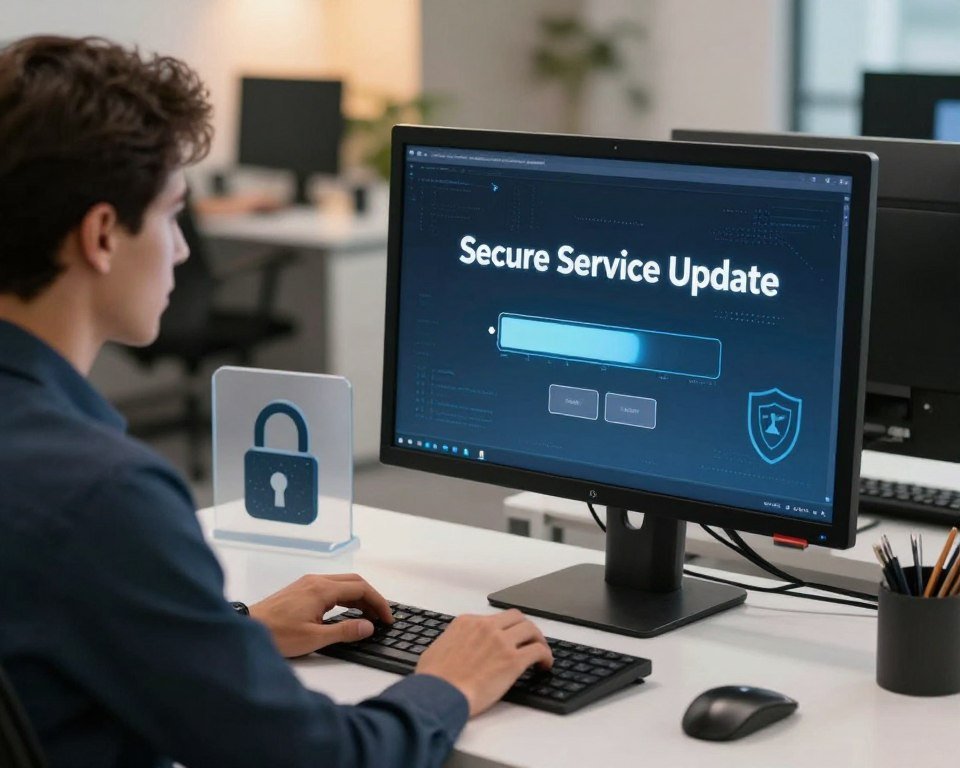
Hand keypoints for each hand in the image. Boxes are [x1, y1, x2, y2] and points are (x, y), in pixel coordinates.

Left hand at [248, 573, 392, 656]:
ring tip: (368, 616)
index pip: (361, 588)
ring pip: (342, 583)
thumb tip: (369, 626)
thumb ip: (345, 631)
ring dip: (359, 597)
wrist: (247, 628)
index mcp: (322, 589)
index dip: (378, 602)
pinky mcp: (300, 589)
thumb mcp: (314, 638)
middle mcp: (316, 581)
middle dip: (372, 597)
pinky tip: (347, 611)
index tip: (387, 618)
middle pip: (354, 581)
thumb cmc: (277, 635)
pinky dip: (345, 597)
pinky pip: (331, 587)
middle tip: (382, 616)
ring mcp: (307, 583)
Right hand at [415, 609, 552, 715]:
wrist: (439, 694)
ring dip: (538, 639)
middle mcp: (486, 627)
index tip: (509, 639)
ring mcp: (501, 642)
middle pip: (516, 617)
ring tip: (541, 652)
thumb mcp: (436, 649)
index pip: (494, 619)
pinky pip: (538, 651)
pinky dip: (545, 656)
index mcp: (467, 622)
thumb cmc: (434, 679)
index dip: (505, 629)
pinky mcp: (513, 660)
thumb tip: (455, 648)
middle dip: (525, 628)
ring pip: (531, 629)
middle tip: (529, 641)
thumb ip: (451, 643)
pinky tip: (544, 665)